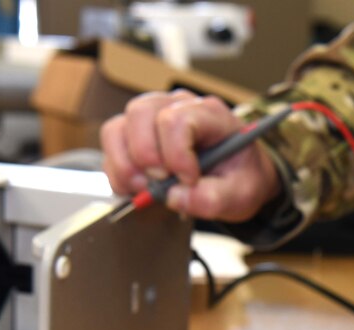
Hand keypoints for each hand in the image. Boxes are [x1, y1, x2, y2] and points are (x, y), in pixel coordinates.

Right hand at [100, 90, 281, 221]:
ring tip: (144, 189)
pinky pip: (112, 145)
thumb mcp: (241, 194)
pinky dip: (117, 170)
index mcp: (210, 114)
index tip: (188, 180)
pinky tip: (136, 188)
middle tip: (161, 184)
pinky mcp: (136, 134)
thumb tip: (174, 197)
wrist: (236, 178)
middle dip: (145, 156)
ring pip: (118, 127)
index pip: (177, 120)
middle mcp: (177, 107)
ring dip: (125, 164)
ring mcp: (153, 117)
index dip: (176, 154)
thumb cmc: (240, 177)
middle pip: (141, 114)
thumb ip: (213, 198)